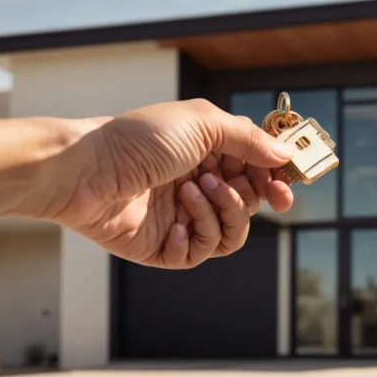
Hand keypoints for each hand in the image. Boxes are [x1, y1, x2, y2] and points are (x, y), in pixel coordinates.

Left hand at [50, 99, 294, 268]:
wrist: (88, 171)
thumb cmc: (139, 139)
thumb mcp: (201, 123)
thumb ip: (247, 138)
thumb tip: (284, 153)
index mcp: (207, 153)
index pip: (255, 168)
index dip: (275, 175)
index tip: (289, 179)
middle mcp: (197, 185)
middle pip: (250, 202)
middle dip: (252, 195)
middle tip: (243, 187)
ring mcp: (181, 218)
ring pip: (231, 233)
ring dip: (221, 211)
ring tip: (191, 190)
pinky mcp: (163, 247)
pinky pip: (199, 252)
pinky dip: (194, 235)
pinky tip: (172, 221)